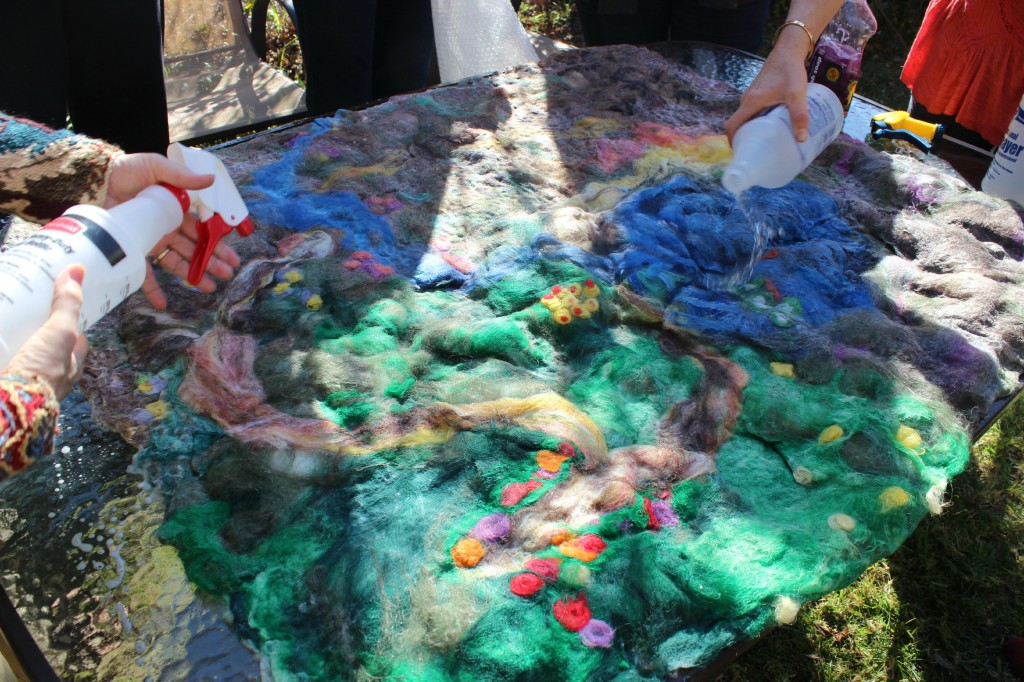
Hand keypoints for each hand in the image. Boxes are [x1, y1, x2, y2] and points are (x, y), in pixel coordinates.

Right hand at [4, 265, 88, 400]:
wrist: (5, 408)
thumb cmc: (41, 372)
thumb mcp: (59, 333)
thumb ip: (67, 305)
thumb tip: (78, 269)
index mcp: (69, 367)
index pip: (77, 343)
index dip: (74, 326)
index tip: (67, 308)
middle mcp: (51, 378)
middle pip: (49, 351)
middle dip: (41, 335)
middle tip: (32, 315)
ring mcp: (27, 385)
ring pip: (26, 360)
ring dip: (18, 346)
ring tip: (8, 327)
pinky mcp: (8, 386)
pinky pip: (7, 366)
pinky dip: (3, 353)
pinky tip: (0, 347)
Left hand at [104, 152, 241, 309]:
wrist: (96, 179)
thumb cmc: (127, 170)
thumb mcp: (157, 166)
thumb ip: (182, 176)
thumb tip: (210, 179)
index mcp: (176, 210)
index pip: (202, 231)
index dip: (217, 244)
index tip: (232, 256)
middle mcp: (166, 228)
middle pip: (194, 249)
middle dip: (212, 262)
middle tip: (228, 274)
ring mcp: (151, 240)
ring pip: (176, 262)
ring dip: (194, 275)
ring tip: (210, 287)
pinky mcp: (133, 249)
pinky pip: (144, 273)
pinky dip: (153, 290)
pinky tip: (163, 304)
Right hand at [724, 45, 810, 143]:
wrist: (787, 51)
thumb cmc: (789, 70)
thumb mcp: (796, 93)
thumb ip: (799, 115)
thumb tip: (802, 138)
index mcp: (750, 102)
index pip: (732, 126)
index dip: (733, 141)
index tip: (742, 152)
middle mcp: (746, 100)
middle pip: (737, 124)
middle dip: (743, 139)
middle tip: (756, 152)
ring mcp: (750, 96)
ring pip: (745, 118)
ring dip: (751, 130)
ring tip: (764, 142)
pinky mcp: (756, 94)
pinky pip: (751, 112)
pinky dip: (756, 121)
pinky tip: (770, 126)